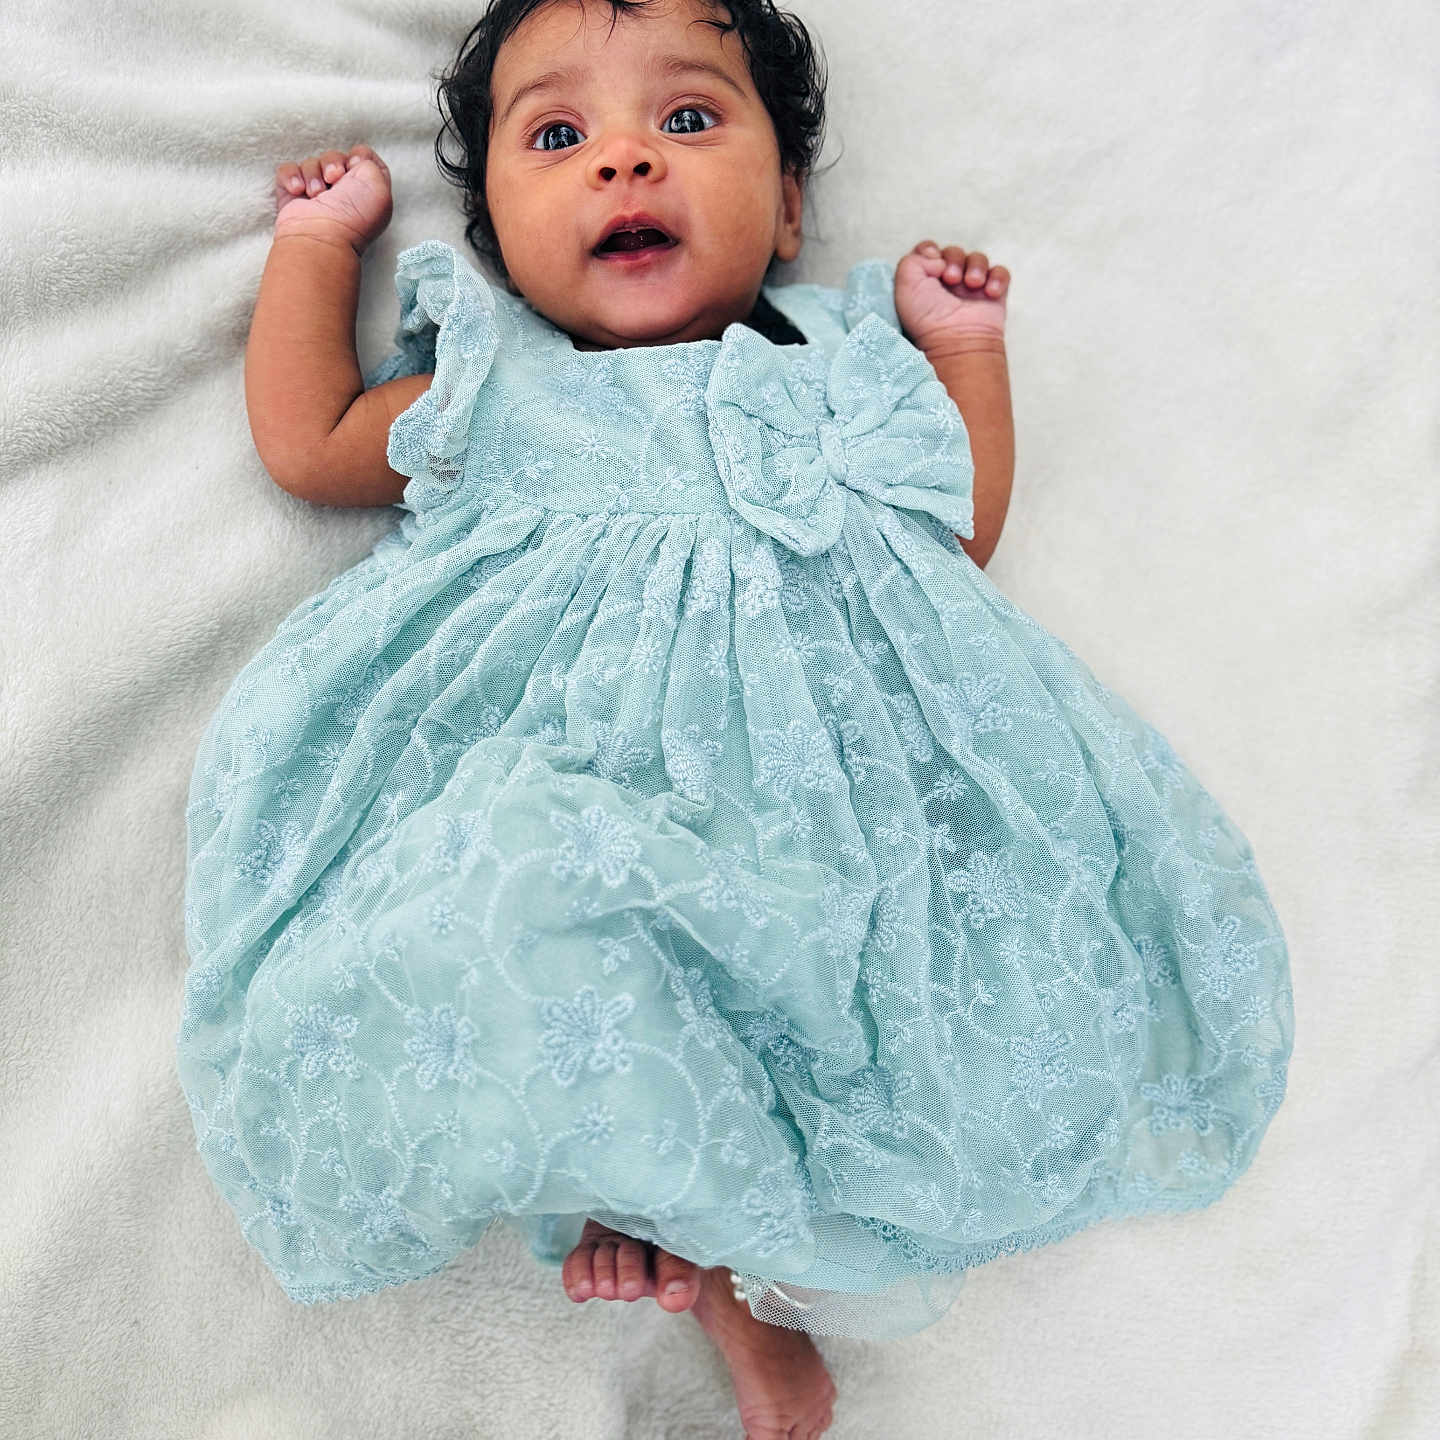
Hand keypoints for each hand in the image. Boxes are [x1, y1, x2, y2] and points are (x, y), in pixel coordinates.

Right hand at [272, 143, 392, 255]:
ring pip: (312, 162)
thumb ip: (371, 162)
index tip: (354, 165)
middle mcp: (343, 193)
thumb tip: (352, 160)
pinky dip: (291, 177)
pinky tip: (298, 192)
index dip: (358, 157)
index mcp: (366, 192)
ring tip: (315, 195)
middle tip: (333, 180)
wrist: (321, 237)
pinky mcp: (293, 195)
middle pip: (335, 156)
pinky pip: (288, 169)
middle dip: (332, 163)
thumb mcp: (378, 184)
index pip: (362, 159)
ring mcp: (317, 194)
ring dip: (313, 175)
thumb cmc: (353, 216)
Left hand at [895, 240, 1009, 352]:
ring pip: (978, 258)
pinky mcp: (993, 295)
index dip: (931, 250)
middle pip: (954, 252)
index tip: (933, 262)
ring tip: (972, 284)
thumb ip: (913, 259)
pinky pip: (1001, 272)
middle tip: (951, 278)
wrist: (954, 341)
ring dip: (976, 267)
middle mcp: (946, 284)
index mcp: (924, 281)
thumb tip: (938, 257)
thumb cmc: (926, 318)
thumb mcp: (905, 284)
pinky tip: (989, 293)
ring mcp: (971, 289)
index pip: (929, 251)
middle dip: (954, 259)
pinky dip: (997, 278)